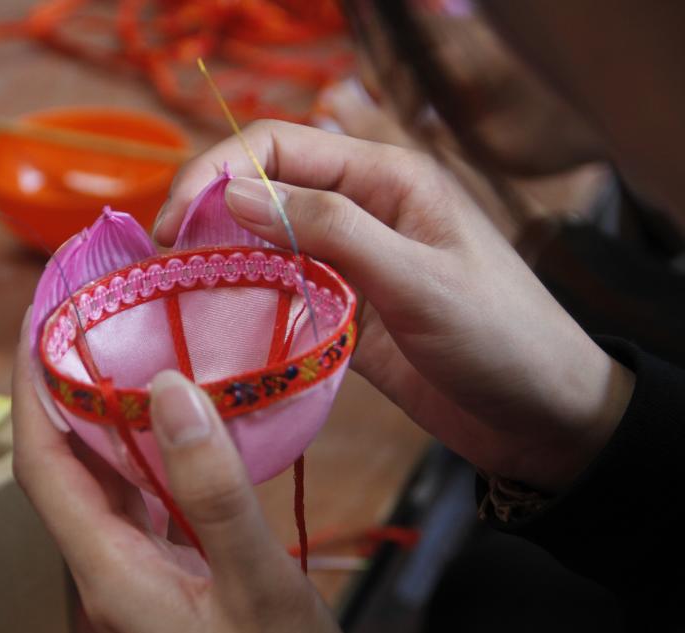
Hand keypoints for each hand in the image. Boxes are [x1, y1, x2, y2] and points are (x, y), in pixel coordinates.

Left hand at [12, 316, 358, 632]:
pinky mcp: (165, 581)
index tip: (38, 318)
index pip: (41, 463)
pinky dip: (143, 452)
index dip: (30, 386)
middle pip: (61, 465)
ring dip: (101, 415)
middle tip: (88, 316)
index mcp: (110, 571)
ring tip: (125, 349)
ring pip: (100, 482)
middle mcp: (107, 571)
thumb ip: (214, 493)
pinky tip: (173, 424)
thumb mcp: (259, 589)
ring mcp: (134, 579)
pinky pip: (137, 503)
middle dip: (61, 386)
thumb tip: (169, 389)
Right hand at [154, 121, 633, 492]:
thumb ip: (331, 230)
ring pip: (262, 239)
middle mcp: (358, 208)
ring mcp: (346, 261)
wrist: (543, 416)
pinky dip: (243, 298)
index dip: (216, 171)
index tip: (172, 222)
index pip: (277, 145)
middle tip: (161, 261)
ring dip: (217, 256)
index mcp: (384, 177)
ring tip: (174, 291)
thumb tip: (236, 194)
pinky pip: (277, 289)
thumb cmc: (499, 338)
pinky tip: (214, 320)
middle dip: (205, 211)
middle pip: (261, 188)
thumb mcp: (419, 278)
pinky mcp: (340, 309)